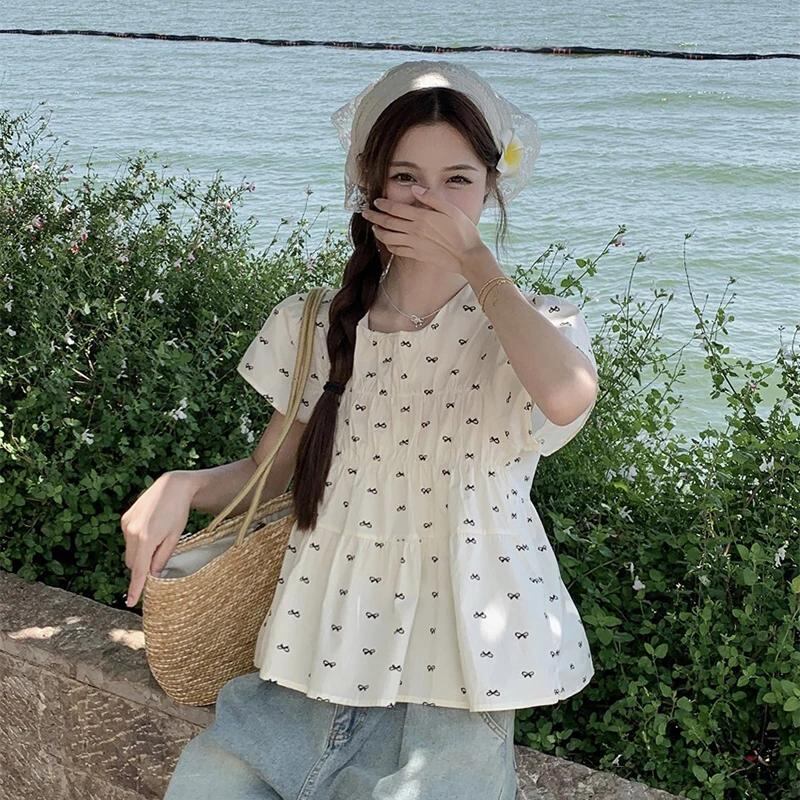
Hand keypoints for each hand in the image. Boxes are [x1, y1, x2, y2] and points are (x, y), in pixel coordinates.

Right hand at [121, 471, 193, 607]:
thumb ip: (162, 558)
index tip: (131, 602)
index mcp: (146, 539)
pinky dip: (137, 542)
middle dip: (142, 566)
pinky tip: (151, 530)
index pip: (138, 570)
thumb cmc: (178, 512)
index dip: (135, 587)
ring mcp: (126, 524)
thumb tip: (153, 576)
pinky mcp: (125, 519)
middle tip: (158, 557)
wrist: (172, 487)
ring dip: (140, 554)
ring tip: (158, 538)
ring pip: (129, 551)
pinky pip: (128, 539)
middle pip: (132, 563)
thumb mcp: (174, 538)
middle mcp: (132, 532)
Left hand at [361, 185, 484, 275]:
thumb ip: (431, 198)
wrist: (467, 256)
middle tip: (365, 213)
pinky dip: (389, 245)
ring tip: (374, 228)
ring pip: (388, 238)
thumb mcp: (451, 209)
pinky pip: (397, 250)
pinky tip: (387, 242)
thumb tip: (415, 188)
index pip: (396, 209)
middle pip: (388, 223)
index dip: (383, 205)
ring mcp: (414, 244)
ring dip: (379, 232)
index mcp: (422, 217)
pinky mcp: (416, 255)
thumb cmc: (463, 231)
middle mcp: (414, 231)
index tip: (376, 202)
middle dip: (374, 217)